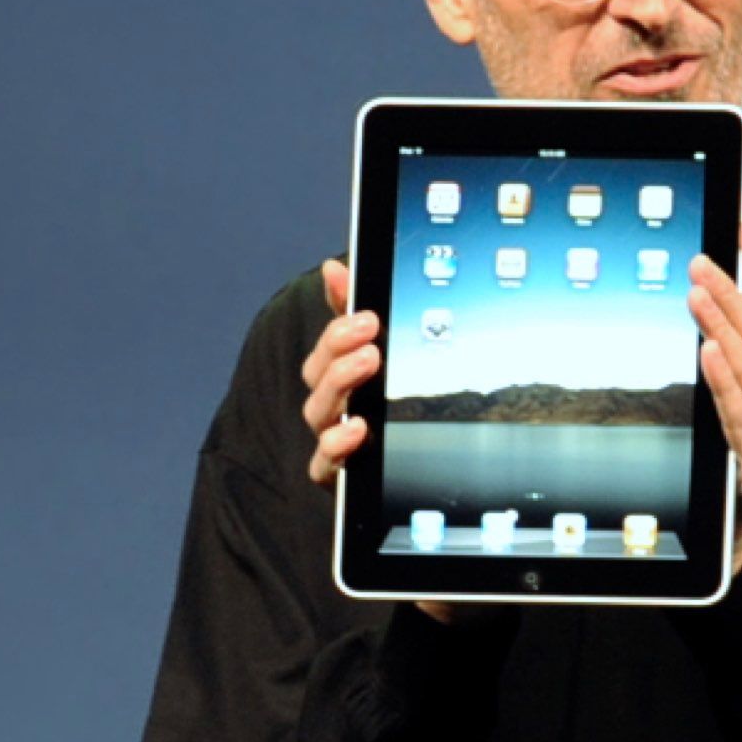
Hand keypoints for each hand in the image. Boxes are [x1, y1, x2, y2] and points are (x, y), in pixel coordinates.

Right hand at [300, 259, 376, 489]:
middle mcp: (332, 404)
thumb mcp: (382, 351)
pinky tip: (356, 431)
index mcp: (340, 373)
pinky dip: (334, 446)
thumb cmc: (389, 404)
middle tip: (371, 340)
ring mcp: (333, 438)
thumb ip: (355, 311)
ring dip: (339, 387)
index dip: (339, 329)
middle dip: (339, 353)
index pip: (328, 347)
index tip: (367, 317)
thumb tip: (333, 267)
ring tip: (367, 366)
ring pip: (319, 413)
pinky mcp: (339, 474)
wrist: (423, 468)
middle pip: (318, 376)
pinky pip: (324, 463)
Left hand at [689, 209, 741, 574]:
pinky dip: (724, 383)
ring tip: (698, 295)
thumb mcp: (718, 404)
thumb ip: (717, 357)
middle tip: (700, 261)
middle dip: (731, 293)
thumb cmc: (715, 467)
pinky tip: (707, 353)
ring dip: (724, 327)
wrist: (721, 541)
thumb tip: (695, 293)